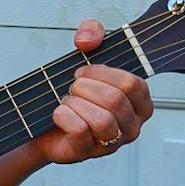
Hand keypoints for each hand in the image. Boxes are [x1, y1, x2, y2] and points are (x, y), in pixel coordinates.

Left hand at [39, 19, 153, 165]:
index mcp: (140, 103)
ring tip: (66, 101)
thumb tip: (86, 41)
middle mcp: (131, 126)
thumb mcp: (87, 54)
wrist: (44, 121)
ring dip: (76, 102)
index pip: (132, 84)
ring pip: (102, 119)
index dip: (104, 73)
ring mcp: (111, 143)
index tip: (84, 72)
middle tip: (72, 87)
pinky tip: (58, 113)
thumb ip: (92, 33)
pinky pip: (80, 130)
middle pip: (115, 100)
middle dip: (85, 88)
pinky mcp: (87, 153)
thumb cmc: (75, 92)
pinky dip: (64, 115)